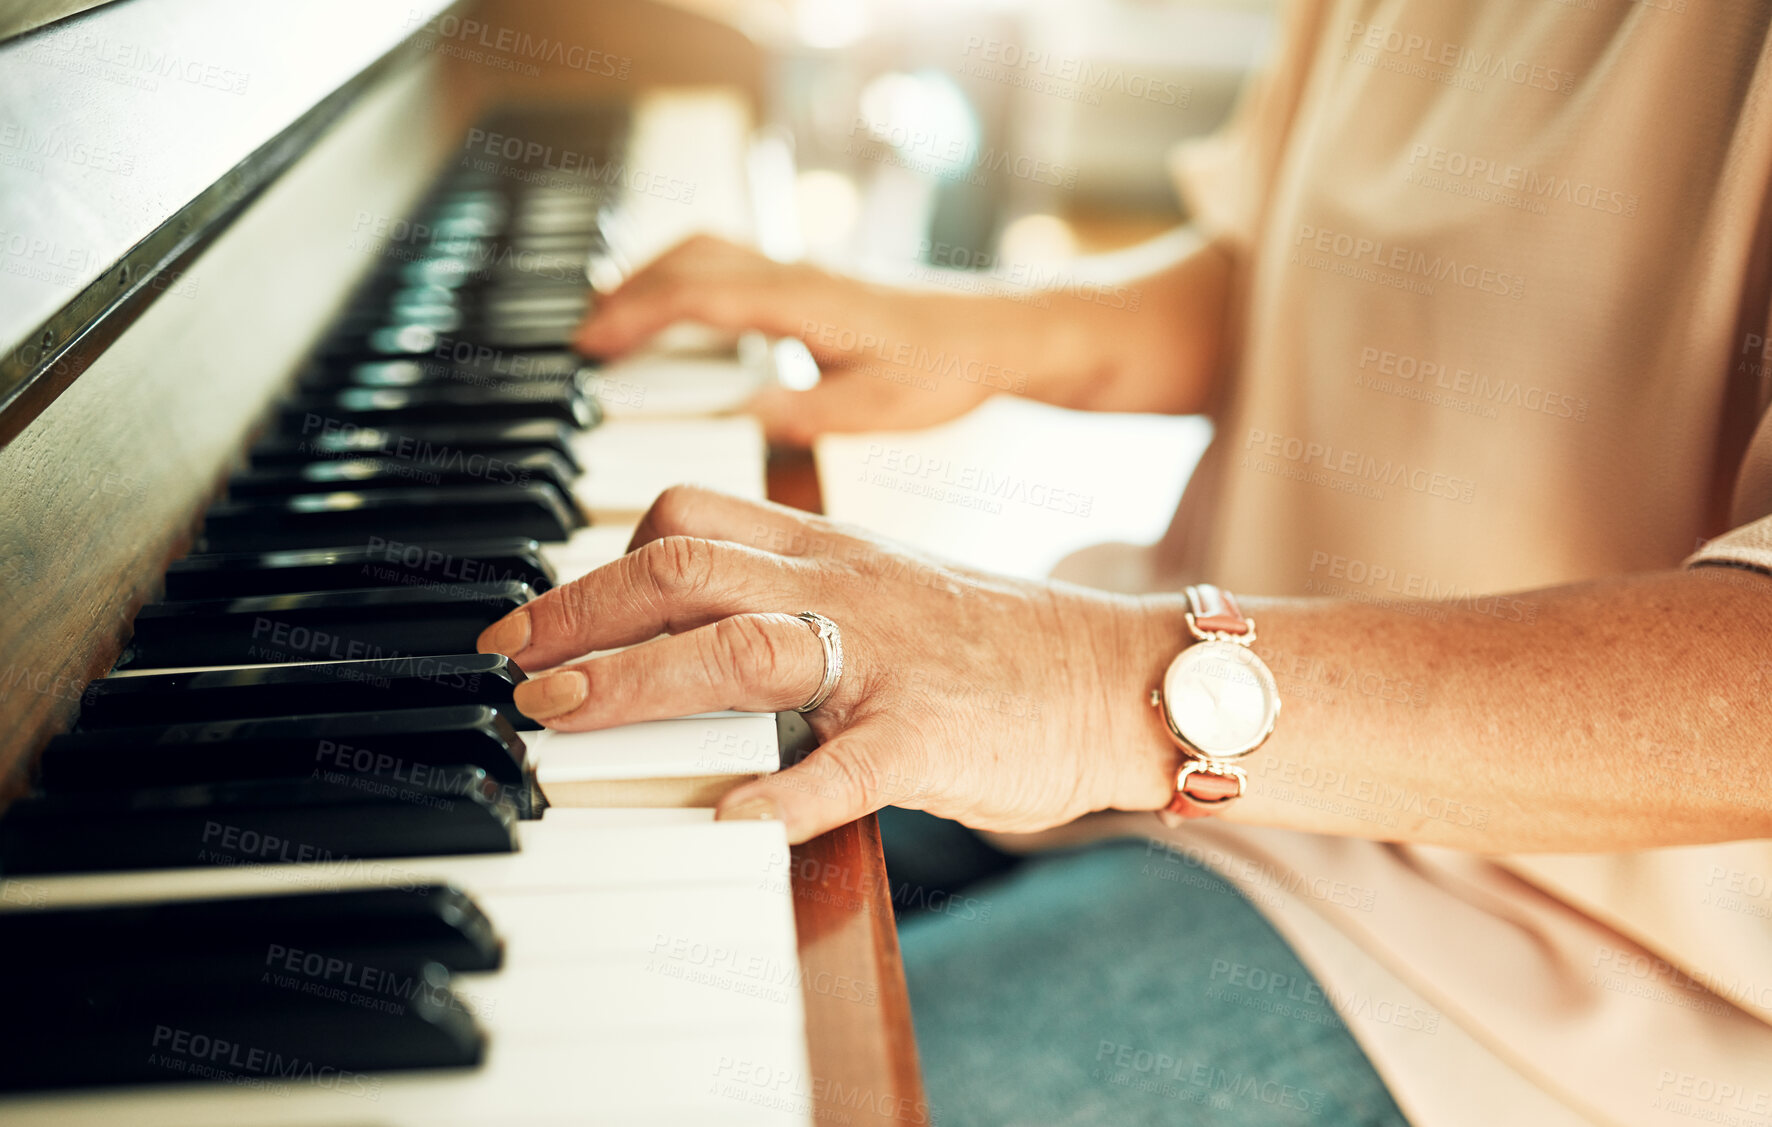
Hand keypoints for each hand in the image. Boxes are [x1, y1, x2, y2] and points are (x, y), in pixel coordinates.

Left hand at [475, 485, 1179, 843]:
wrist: (1117, 677)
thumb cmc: (992, 648)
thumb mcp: (883, 593)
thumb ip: (792, 597)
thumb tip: (681, 633)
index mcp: (831, 550)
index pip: (689, 519)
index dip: (594, 561)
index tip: (535, 616)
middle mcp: (845, 587)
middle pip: (685, 565)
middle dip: (580, 612)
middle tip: (513, 663)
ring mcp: (887, 658)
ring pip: (741, 646)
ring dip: (636, 681)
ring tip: (561, 716)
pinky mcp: (931, 736)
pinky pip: (847, 765)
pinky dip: (780, 796)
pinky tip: (725, 826)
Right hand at [575, 235, 1004, 444]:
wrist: (1001, 333)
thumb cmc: (948, 368)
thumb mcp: (877, 409)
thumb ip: (805, 413)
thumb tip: (740, 415)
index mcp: (804, 300)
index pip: (697, 295)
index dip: (635, 317)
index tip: (589, 346)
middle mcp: (795, 272)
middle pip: (686, 259)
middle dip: (625, 295)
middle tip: (582, 343)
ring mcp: (799, 270)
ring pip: (704, 252)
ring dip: (651, 282)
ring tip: (612, 331)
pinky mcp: (808, 281)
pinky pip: (726, 265)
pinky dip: (683, 284)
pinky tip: (677, 323)